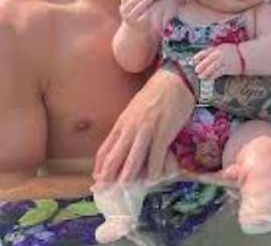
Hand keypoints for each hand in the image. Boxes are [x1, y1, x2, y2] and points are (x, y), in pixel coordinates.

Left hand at [93, 68, 194, 183]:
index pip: (105, 149)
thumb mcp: (134, 111)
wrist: (173, 82)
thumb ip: (128, 128)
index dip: (100, 166)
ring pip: (133, 160)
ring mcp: (146, 132)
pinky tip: (153, 179)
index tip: (96, 179)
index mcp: (122, 123)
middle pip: (115, 157)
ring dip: (128, 176)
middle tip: (103, 190)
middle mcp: (130, 128)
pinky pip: (156, 157)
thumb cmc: (154, 96)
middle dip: (108, 176)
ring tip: (125, 188)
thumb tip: (123, 147)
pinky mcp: (163, 134)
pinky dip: (153, 171)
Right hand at [119, 0, 153, 28]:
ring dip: (144, 3)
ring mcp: (131, 19)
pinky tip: (149, 9)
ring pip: (136, 10)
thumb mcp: (133, 4)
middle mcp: (125, 13)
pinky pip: (143, 16)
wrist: (136, 29)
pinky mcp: (139, 24)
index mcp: (123, 7)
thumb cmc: (135, 13)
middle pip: (131, 3)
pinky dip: (147, 11)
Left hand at [193, 44, 240, 79]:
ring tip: (200, 76)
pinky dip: (212, 76)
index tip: (193, 60)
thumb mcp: (222, 47)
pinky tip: (208, 78)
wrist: (245, 56)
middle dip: (201, 65)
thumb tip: (203, 57)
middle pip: (208, 60)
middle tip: (196, 70)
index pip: (205, 52)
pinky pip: (218, 73)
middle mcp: (219, 54)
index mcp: (217, 48)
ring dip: (205, 73)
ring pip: (212, 68)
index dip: (198, 56)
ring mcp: (223, 62)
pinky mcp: (227, 69)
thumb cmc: (232, 51)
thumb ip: (213, 51)